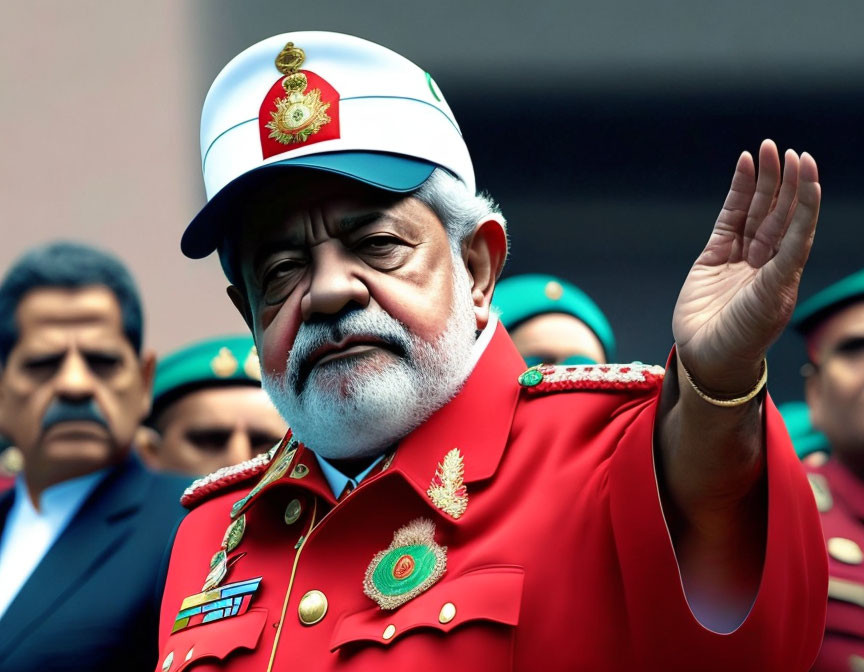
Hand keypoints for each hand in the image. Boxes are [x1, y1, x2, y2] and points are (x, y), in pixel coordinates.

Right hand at [672, 139, 820, 394]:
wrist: (708, 357)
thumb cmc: (744, 336)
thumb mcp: (770, 299)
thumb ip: (784, 260)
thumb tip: (801, 223)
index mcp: (787, 273)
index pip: (798, 225)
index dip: (803, 195)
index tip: (806, 165)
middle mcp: (766, 261)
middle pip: (778, 212)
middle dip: (784, 180)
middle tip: (785, 150)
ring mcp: (739, 257)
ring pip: (755, 211)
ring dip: (762, 181)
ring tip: (766, 150)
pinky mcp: (713, 256)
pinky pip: (729, 219)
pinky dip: (737, 194)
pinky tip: (743, 169)